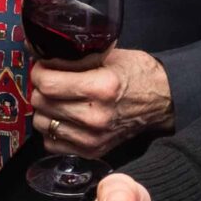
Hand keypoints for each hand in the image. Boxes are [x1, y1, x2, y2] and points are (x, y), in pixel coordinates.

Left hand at [31, 48, 172, 157]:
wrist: (163, 101)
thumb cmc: (137, 73)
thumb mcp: (109, 55)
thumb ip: (74, 56)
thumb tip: (37, 49)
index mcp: (101, 88)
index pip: (48, 84)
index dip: (39, 72)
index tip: (42, 67)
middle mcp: (95, 116)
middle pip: (42, 103)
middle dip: (40, 88)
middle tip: (50, 80)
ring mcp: (93, 138)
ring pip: (42, 123)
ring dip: (44, 109)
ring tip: (57, 99)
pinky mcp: (92, 151)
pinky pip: (52, 143)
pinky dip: (52, 129)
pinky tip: (63, 118)